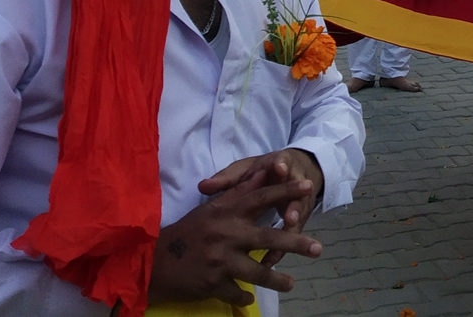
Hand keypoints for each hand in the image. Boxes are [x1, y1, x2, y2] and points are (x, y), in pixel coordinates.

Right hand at [148, 170, 321, 305]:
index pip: (261, 197)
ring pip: (257, 272)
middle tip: (318, 248)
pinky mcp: (212, 283)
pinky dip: (245, 296)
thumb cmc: (188, 232)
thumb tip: (264, 172)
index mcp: (226, 212)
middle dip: (296, 243)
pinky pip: (237, 292)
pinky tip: (251, 299)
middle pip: (268, 238)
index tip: (308, 186)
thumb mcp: (212, 208)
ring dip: (277, 279)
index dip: (285, 191)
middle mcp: (226, 234)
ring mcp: (220, 261)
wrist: (154, 261)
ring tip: (291, 283)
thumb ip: (239, 193)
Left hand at [199, 148, 324, 265]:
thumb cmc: (262, 172)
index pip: (282, 162)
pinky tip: (269, 263)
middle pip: (297, 192)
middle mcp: (293, 183)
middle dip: (295, 204)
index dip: (281, 166)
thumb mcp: (245, 171)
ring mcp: (297, 201)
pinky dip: (280, 249)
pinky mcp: (297, 219)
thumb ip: (226, 179)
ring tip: (286, 242)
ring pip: (297, 216)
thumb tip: (202, 186)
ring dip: (292, 231)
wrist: (288, 171)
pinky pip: (290, 235)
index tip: (279, 169)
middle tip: (290, 217)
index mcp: (278, 165)